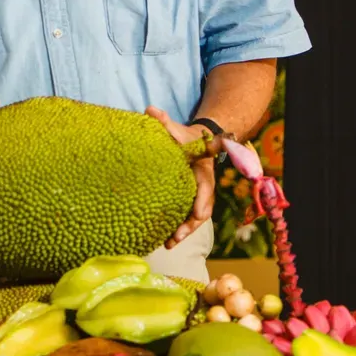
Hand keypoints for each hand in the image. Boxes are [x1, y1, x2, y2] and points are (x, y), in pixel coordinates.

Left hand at [146, 106, 215, 248]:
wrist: (195, 143)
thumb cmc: (185, 137)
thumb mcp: (177, 130)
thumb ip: (165, 122)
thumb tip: (150, 110)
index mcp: (203, 170)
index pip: (205, 188)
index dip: (201, 201)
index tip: (197, 214)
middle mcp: (202, 187)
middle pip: (201, 210)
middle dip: (190, 225)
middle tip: (176, 238)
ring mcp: (195, 196)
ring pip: (193, 218)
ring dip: (182, 232)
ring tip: (167, 245)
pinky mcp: (186, 201)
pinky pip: (183, 217)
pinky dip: (176, 229)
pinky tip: (161, 240)